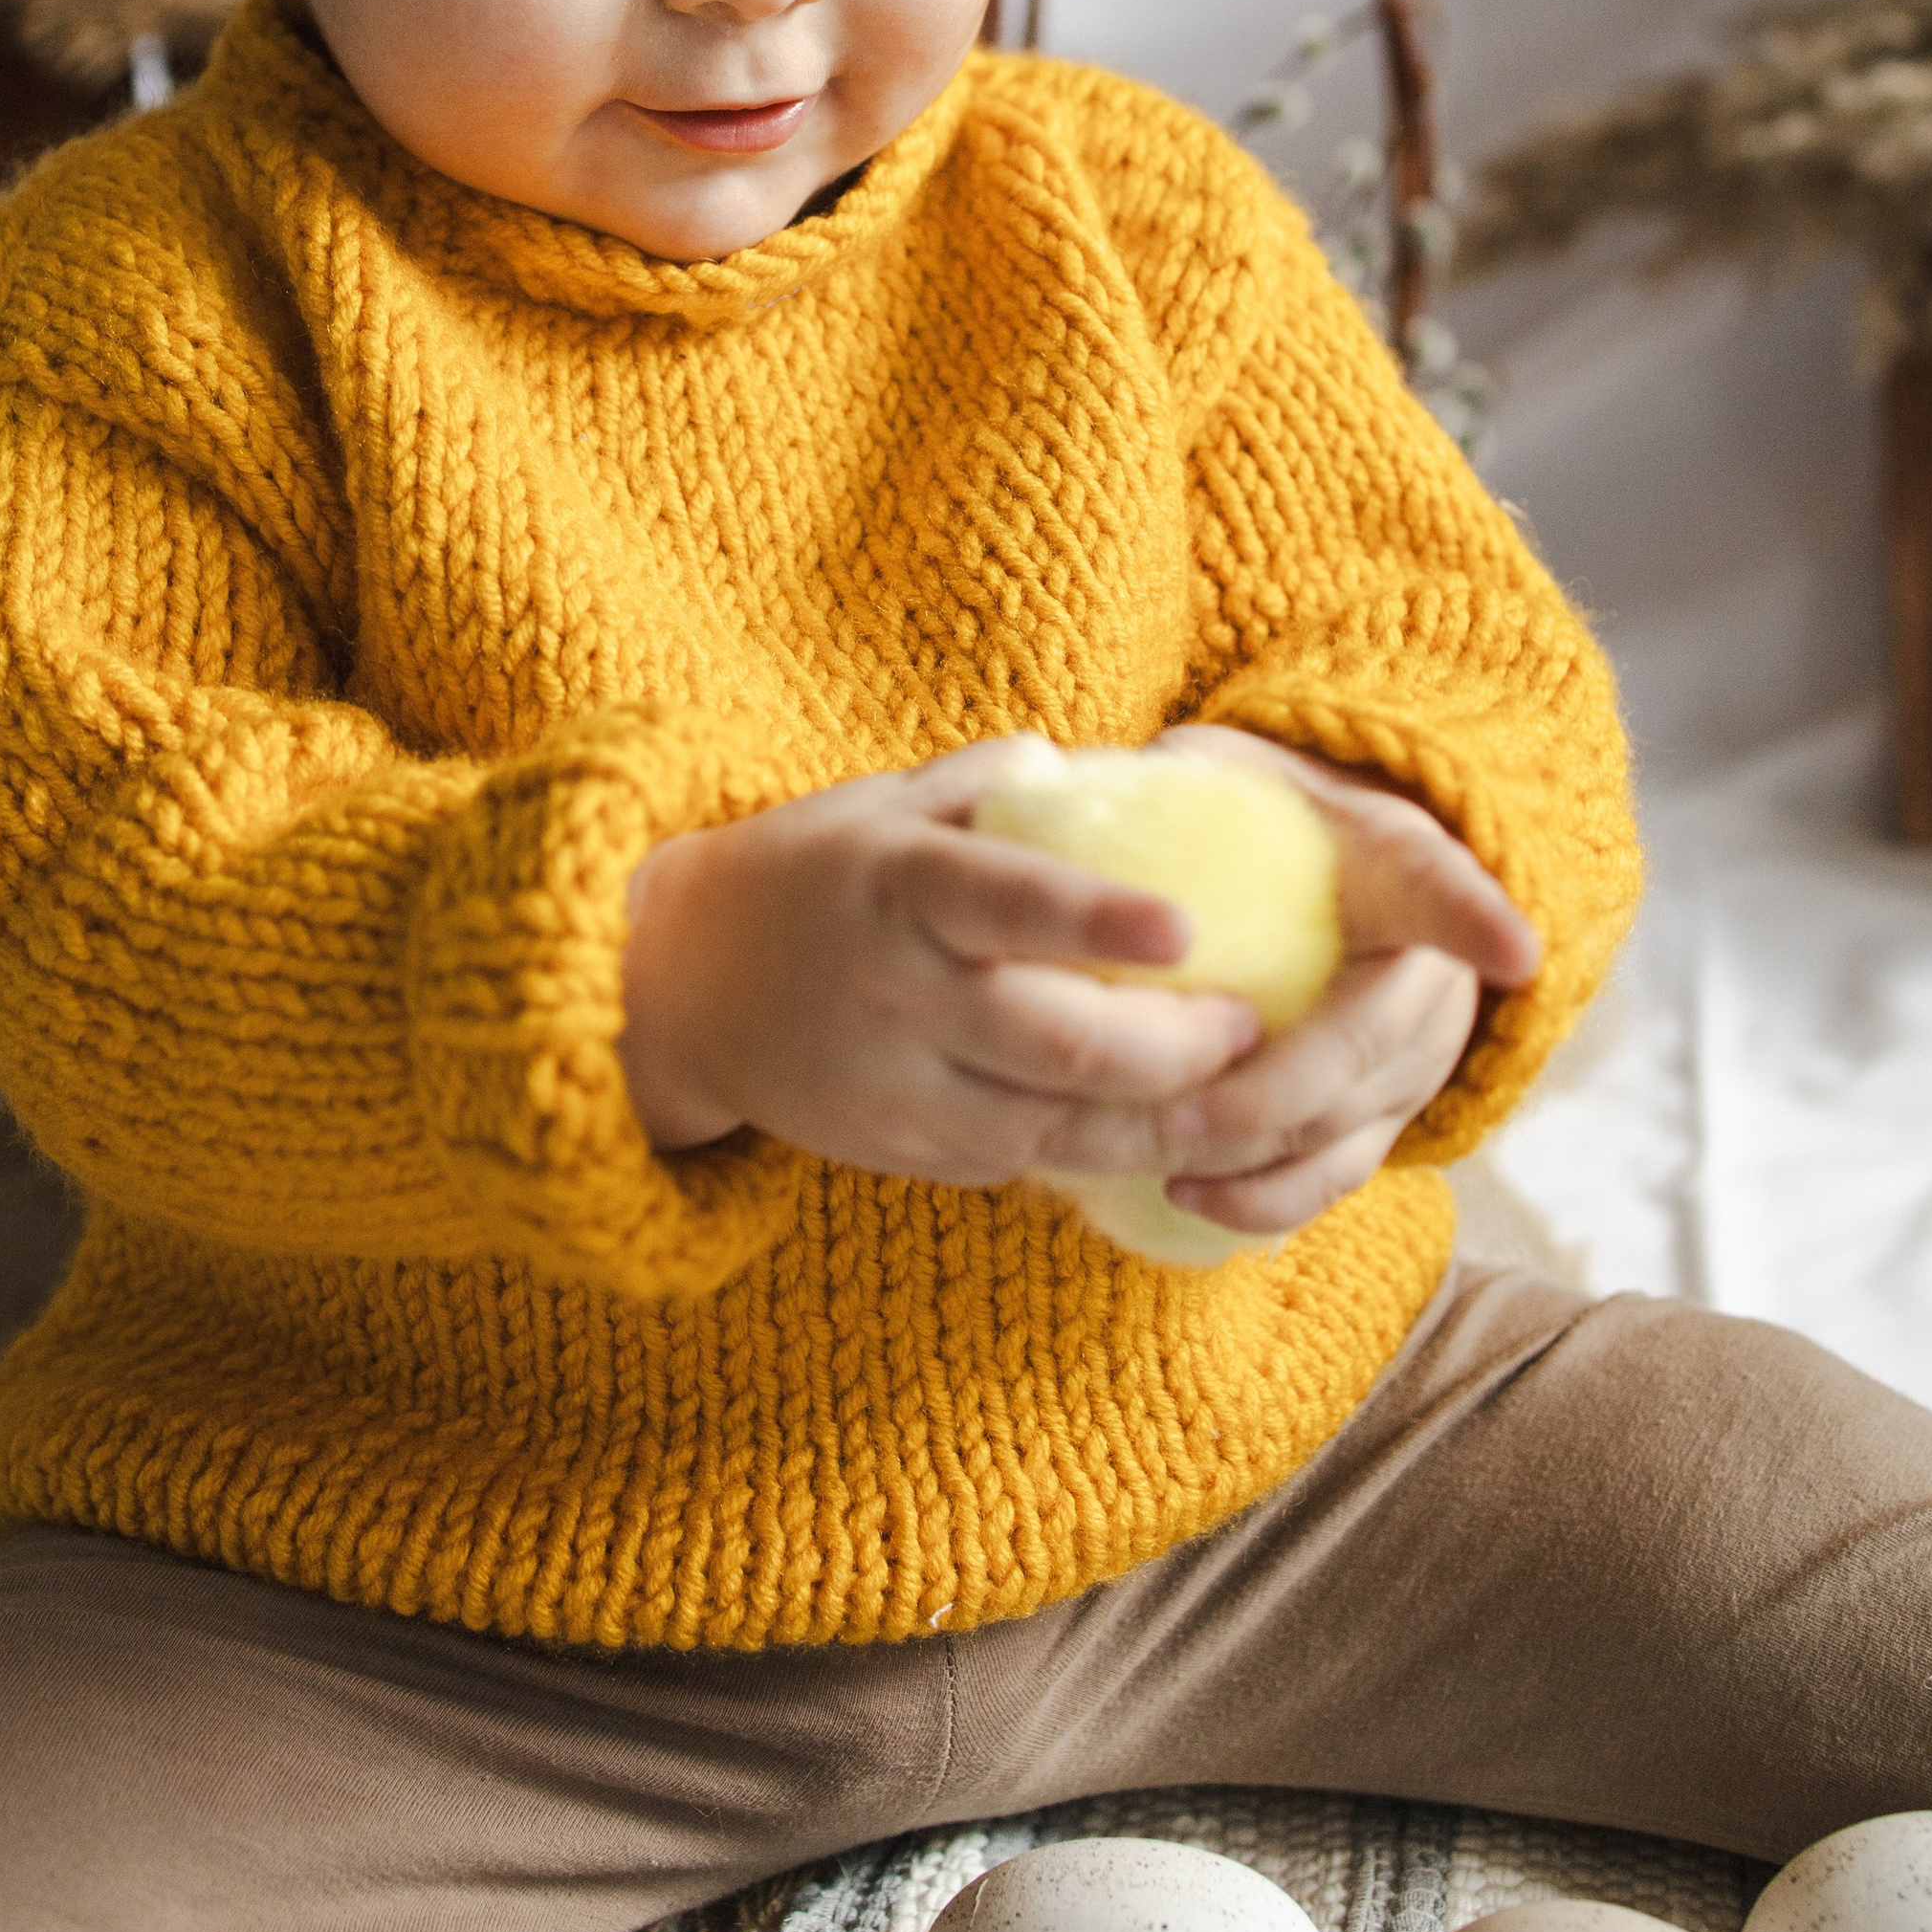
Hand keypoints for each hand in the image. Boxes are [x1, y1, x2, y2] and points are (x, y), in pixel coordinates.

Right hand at [621, 739, 1262, 1185]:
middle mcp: (895, 993)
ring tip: (1247, 1102)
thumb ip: (999, 785)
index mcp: (897, 885)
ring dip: (1165, 1127)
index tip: (1188, 926)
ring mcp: (896, 1086)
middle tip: (1253, 1024)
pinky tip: (1173, 1135)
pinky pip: (1026, 1165)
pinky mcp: (902, 1151)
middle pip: (1057, 1043)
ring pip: (1056, 1131)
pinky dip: (1107, 1154)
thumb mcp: (884, 804)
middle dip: (1176, 1049)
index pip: (1006, 903)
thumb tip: (1128, 766)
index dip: (1097, 921)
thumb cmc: (810, 873)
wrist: (679, 987)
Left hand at [1142, 723, 1542, 1237]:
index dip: (1478, 918)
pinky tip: (1186, 1192)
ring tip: (1155, 1151)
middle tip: (1176, 1114)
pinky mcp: (1385, 1118)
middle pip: (1373, 1043)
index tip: (1513, 951)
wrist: (1327, 875)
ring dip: (1251, 1153)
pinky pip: (1334, 1177)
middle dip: (1275, 1090)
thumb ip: (1176, 778)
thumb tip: (1074, 787)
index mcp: (1393, 866)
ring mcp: (1416, 1056)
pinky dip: (1263, 1200)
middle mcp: (1428, 971)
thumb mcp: (1226, 772)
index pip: (1444, 888)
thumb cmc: (1255, 817)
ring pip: (1346, 1125)